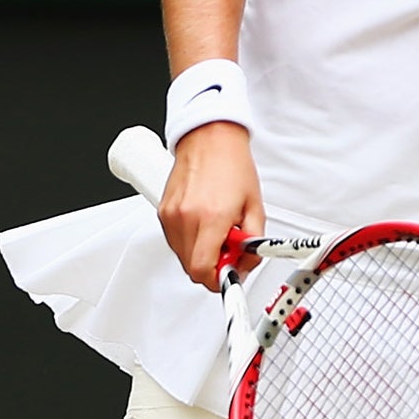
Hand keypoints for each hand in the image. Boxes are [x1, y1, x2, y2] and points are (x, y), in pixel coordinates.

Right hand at [158, 122, 265, 291]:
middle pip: (192, 268)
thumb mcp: (255, 206)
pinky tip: (202, 223)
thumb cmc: (231, 164)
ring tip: (215, 231)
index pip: (203, 270)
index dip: (218, 280)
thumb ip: (253, 243)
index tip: (229, 274)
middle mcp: (186, 218)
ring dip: (199, 253)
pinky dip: (189, 240)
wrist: (210, 137)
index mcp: (211, 218)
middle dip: (212, 266)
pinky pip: (174, 240)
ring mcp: (171, 215)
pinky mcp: (163, 211)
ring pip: (182, 256)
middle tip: (228, 249)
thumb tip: (246, 264)